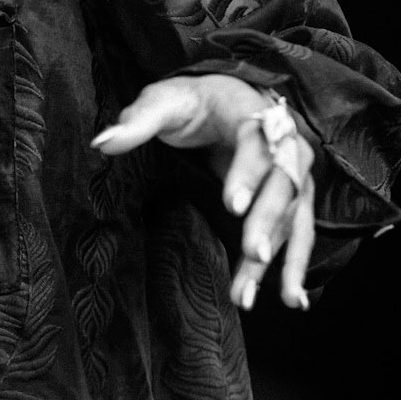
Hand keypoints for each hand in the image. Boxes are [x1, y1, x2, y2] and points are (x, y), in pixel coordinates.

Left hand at [91, 74, 315, 311]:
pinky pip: (297, 233)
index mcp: (252, 113)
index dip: (248, 174)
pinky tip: (290, 299)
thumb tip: (103, 142)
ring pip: (292, 216)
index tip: (233, 205)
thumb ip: (138, 121)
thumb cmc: (192, 101)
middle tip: (251, 252)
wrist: (226, 100)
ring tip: (250, 294)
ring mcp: (292, 175)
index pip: (256, 143)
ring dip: (278, 258)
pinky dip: (295, 266)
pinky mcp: (290, 200)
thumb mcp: (163, 101)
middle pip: (284, 184)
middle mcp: (283, 144)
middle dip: (268, 221)